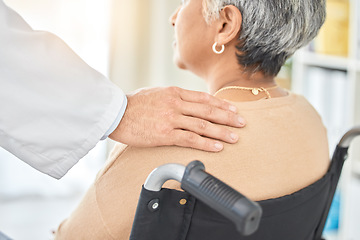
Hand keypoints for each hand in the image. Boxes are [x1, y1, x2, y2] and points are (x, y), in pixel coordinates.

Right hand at [109, 87, 244, 151]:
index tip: (234, 109)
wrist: (116, 113)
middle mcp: (176, 104)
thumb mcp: (156, 92)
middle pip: (208, 111)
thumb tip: (188, 102)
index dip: (222, 104)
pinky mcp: (165, 135)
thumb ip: (173, 97)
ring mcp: (171, 119)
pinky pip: (190, 139)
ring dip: (222, 132)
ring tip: (235, 137)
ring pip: (203, 126)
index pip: (204, 98)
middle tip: (242, 123)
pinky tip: (217, 147)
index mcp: (174, 93)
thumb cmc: (134, 104)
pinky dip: (206, 143)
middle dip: (228, 117)